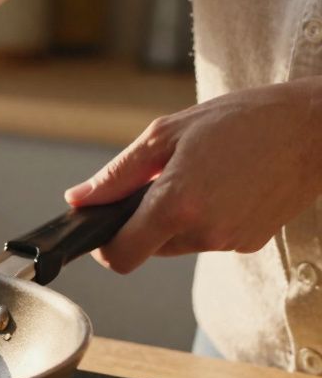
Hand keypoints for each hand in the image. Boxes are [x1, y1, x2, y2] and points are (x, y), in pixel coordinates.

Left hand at [64, 78, 321, 273]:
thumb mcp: (166, 134)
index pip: (121, 256)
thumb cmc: (242, 120)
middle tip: (160, 179)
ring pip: (178, 242)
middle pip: (148, 248)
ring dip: (175, 217)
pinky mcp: (251, 242)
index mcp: (176, 206)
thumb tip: (78, 199)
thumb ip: (117, 174)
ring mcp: (230, 241)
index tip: (104, 226)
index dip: (105, 246)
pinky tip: (224, 184)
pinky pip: (209, 237)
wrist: (313, 127)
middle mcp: (203, 232)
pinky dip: (205, 217)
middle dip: (143, 221)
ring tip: (199, 174)